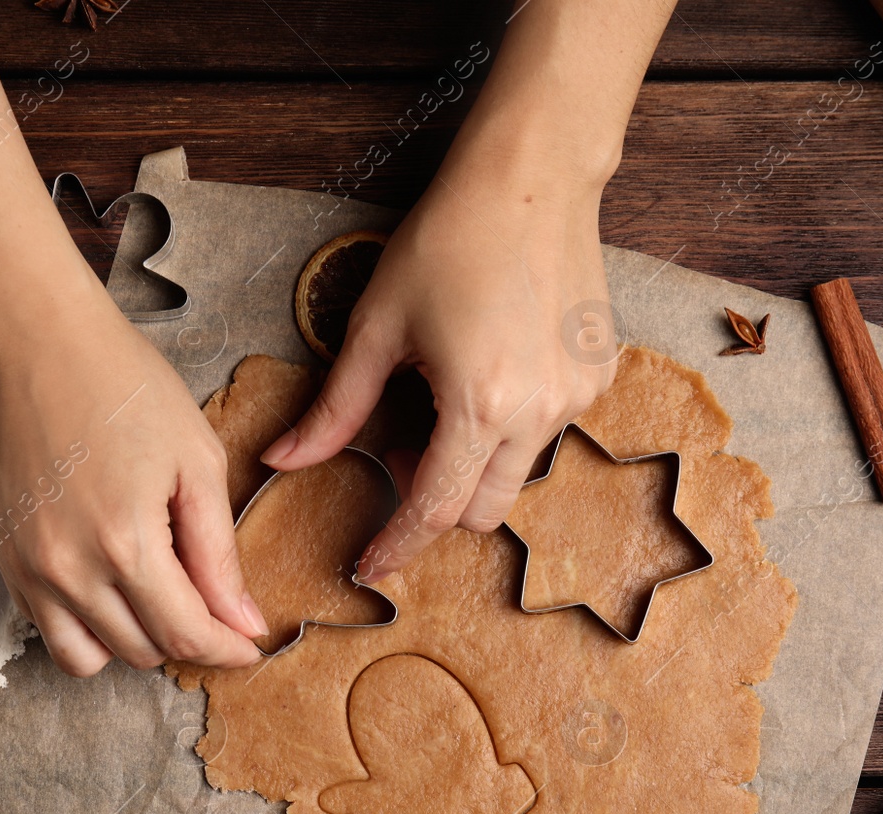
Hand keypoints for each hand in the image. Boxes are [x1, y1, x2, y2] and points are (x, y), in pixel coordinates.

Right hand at [0, 290, 265, 675]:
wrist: (36, 341)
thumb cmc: (123, 384)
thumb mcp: (198, 461)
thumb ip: (219, 553)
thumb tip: (242, 621)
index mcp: (126, 542)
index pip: (185, 636)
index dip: (227, 650)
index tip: (248, 645)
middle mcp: (69, 568)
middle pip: (142, 652)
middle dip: (186, 637)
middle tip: (208, 601)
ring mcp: (26, 567)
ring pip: (88, 659)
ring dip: (132, 641)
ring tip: (155, 596)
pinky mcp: (2, 557)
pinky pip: (47, 628)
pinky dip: (85, 624)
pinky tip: (110, 581)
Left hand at [261, 165, 617, 580]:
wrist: (531, 178)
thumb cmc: (448, 239)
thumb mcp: (376, 327)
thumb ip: (334, 409)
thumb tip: (283, 461)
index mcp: (480, 404)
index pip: (433, 508)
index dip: (396, 544)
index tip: (370, 566)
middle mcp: (540, 413)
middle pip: (482, 510)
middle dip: (435, 501)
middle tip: (398, 448)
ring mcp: (578, 398)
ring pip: (516, 474)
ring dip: (474, 462)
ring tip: (445, 397)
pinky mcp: (599, 378)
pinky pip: (549, 432)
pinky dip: (513, 425)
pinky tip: (492, 367)